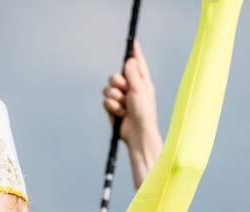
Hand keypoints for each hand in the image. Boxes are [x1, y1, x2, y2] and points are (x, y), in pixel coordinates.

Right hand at [103, 41, 163, 188]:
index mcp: (141, 82)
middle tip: (125, 89)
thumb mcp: (140, 90)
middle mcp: (131, 88)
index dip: (134, 53)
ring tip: (123, 107)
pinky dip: (112, 107)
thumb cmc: (144, 113)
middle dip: (117, 82)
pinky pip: (105, 100)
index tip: (133, 41)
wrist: (137, 133)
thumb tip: (129, 61)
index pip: (137, 64)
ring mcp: (121, 98)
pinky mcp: (112, 108)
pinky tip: (120, 114)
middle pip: (116, 75)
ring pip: (108, 88)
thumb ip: (133, 75)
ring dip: (115, 97)